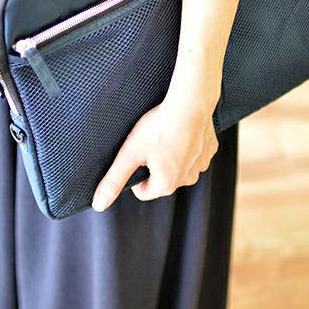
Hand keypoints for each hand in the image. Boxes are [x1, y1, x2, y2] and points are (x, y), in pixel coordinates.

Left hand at [91, 92, 219, 211]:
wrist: (190, 103)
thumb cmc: (158, 127)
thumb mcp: (130, 153)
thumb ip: (115, 179)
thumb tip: (99, 204)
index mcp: (167, 185)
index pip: (143, 191)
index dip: (135, 172)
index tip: (136, 153)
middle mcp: (187, 180)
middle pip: (162, 178)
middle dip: (153, 163)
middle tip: (150, 141)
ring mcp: (201, 165)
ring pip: (179, 165)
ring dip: (170, 154)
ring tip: (166, 134)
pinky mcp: (210, 149)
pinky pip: (193, 152)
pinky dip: (186, 144)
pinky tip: (181, 130)